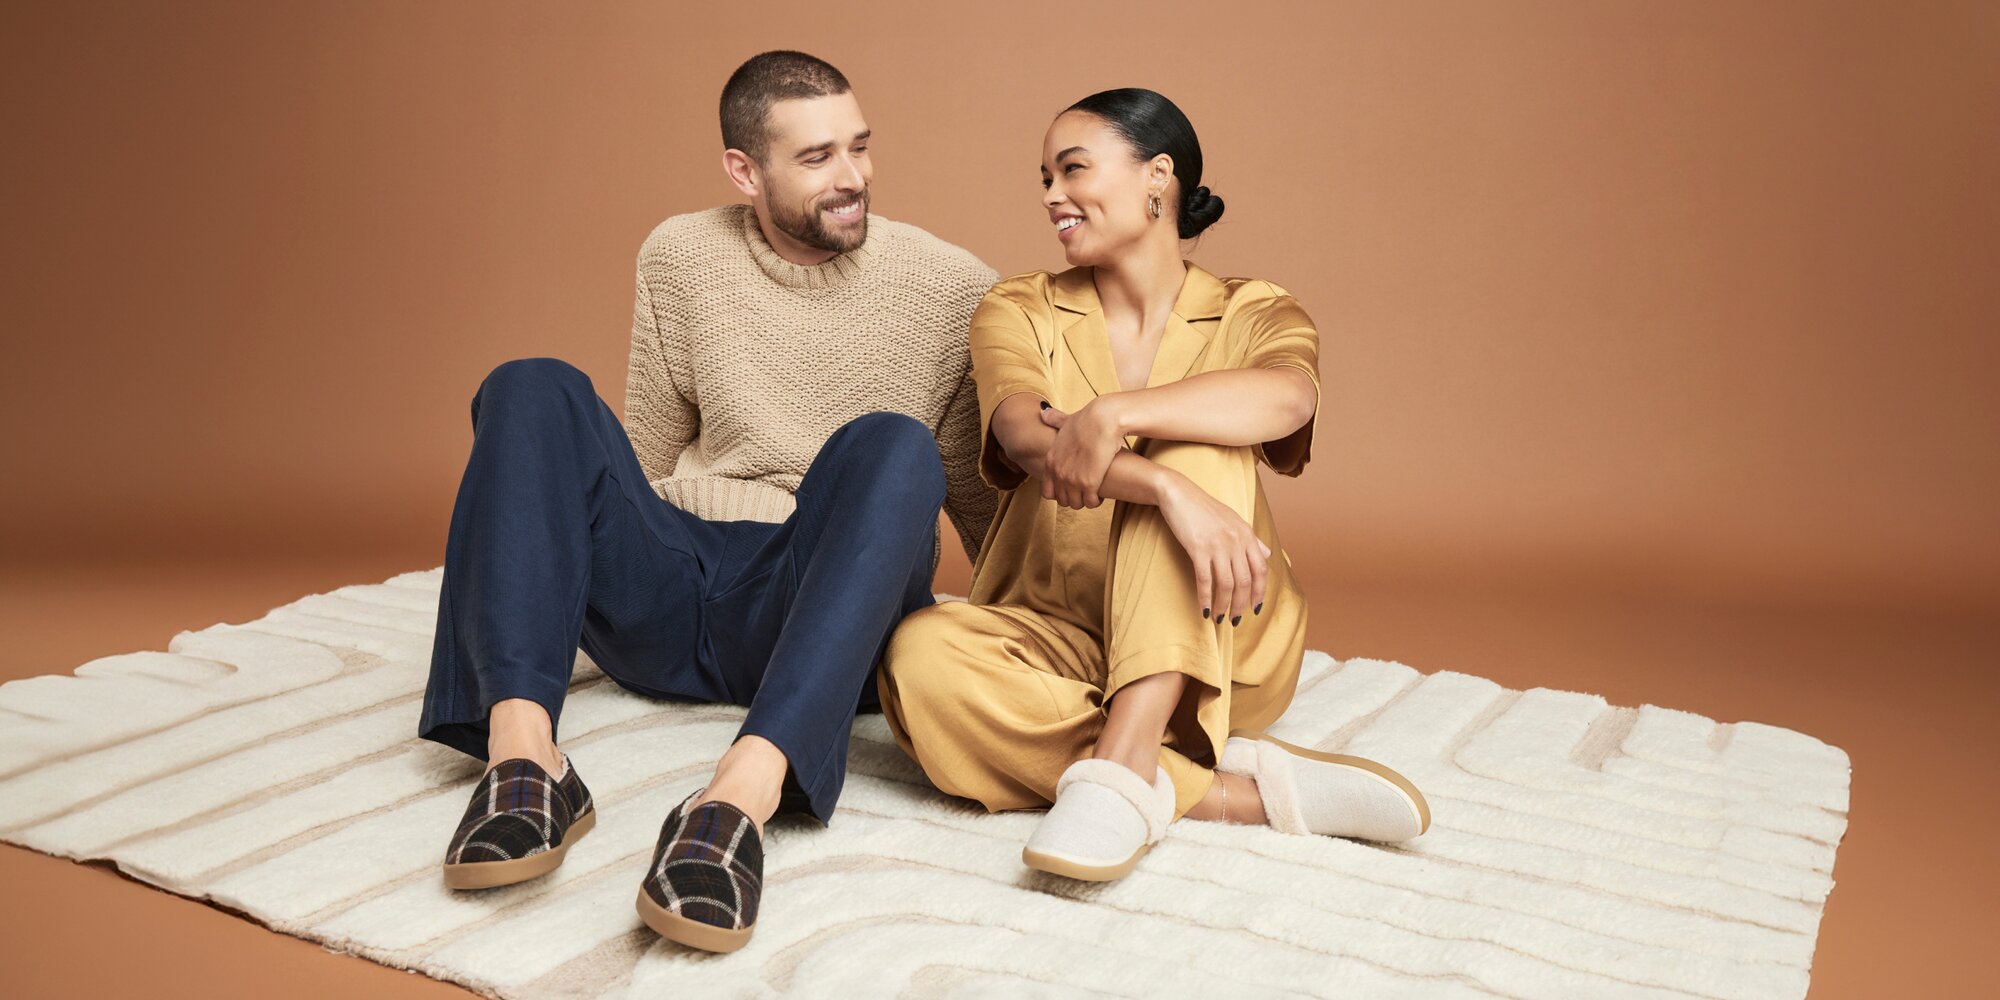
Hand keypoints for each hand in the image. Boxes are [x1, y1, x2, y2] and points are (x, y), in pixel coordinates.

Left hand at [1038, 398, 1123, 508]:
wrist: (1103, 420)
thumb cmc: (1088, 419)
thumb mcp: (1066, 421)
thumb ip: (1054, 420)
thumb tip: (1043, 411)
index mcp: (1051, 460)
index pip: (1047, 491)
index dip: (1060, 492)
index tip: (1071, 487)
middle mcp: (1058, 472)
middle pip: (1062, 500)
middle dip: (1074, 498)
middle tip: (1085, 491)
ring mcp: (1072, 479)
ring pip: (1076, 504)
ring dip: (1085, 501)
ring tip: (1093, 492)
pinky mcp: (1089, 483)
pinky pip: (1090, 503)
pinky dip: (1096, 500)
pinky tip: (1101, 492)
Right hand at [1156, 473, 1271, 624]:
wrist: (1180, 494)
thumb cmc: (1205, 509)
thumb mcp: (1234, 521)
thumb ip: (1252, 540)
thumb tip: (1267, 554)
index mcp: (1247, 535)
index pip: (1261, 570)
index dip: (1260, 592)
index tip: (1255, 608)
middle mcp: (1236, 541)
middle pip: (1245, 581)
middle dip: (1241, 605)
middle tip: (1236, 620)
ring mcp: (1218, 545)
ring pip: (1227, 584)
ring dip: (1224, 606)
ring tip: (1219, 618)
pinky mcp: (1199, 548)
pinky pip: (1205, 580)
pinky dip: (1205, 598)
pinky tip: (1203, 610)